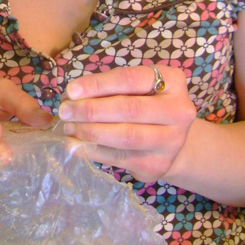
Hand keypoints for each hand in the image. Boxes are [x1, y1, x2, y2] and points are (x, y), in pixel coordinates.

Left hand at [58, 64, 196, 182]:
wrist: (170, 139)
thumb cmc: (145, 103)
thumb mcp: (136, 87)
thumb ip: (109, 88)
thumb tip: (73, 96)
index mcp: (172, 81)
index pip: (130, 79)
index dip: (98, 84)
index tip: (71, 90)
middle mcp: (179, 111)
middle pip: (129, 109)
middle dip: (91, 110)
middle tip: (65, 111)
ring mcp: (171, 141)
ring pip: (125, 136)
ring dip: (90, 132)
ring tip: (69, 128)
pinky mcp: (157, 165)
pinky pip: (119, 158)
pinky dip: (92, 152)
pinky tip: (75, 146)